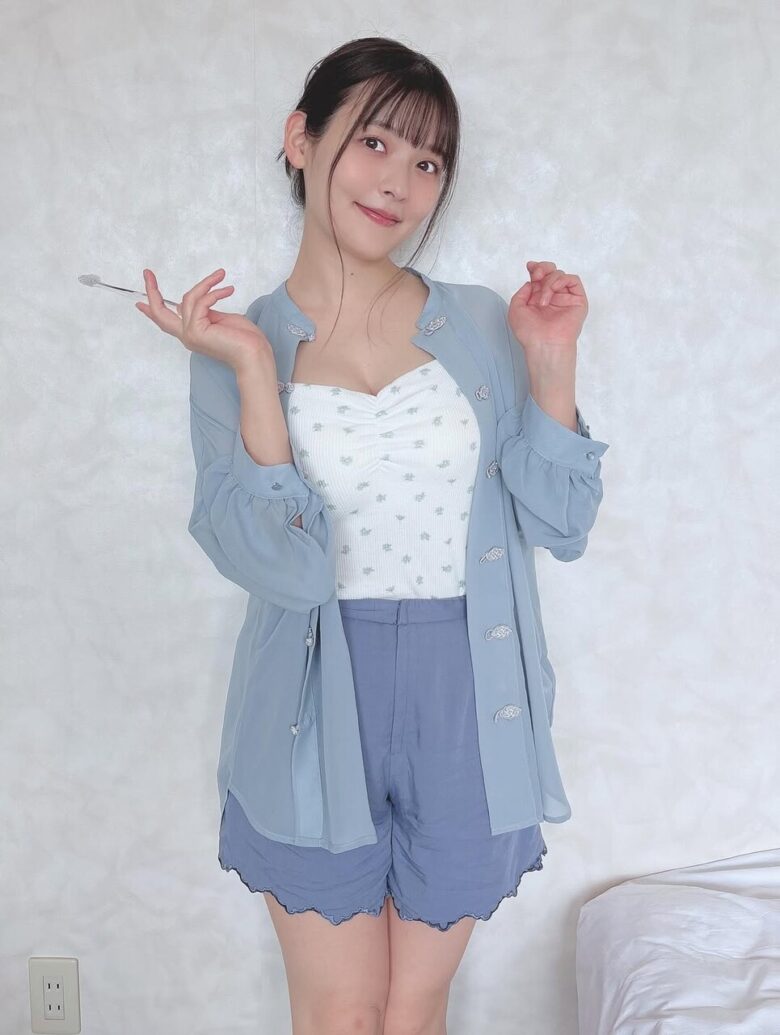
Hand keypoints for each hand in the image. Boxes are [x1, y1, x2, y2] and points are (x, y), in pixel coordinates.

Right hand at [136, 268, 270, 371]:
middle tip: (147, 273)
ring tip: (221, 276)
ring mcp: (190, 334)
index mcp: (191, 334)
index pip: (165, 321)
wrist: (254, 355)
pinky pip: (202, 302)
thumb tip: (198, 300)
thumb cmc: (244, 339)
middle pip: (159, 312)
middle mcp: (186, 336)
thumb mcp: (219, 319)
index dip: (151, 309)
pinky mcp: (197, 330)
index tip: (139, 301)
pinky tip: (228, 290)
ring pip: (188, 299)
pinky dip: (214, 293)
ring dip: (206, 284)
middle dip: (152, 291)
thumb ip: (205, 311)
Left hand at [508, 260, 588, 353]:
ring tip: (542, 300)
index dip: (536, 268)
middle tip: (536, 275)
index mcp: (539, 298)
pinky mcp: (578, 300)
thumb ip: (521, 292)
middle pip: (551, 271)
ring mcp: (565, 298)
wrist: (543, 344)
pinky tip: (553, 291)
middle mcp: (553, 297)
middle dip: (543, 268)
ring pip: (560, 275)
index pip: (540, 277)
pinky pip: (573, 280)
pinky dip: (561, 280)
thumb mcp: (516, 309)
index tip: (530, 267)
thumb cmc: (529, 333)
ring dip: (548, 282)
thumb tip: (532, 282)